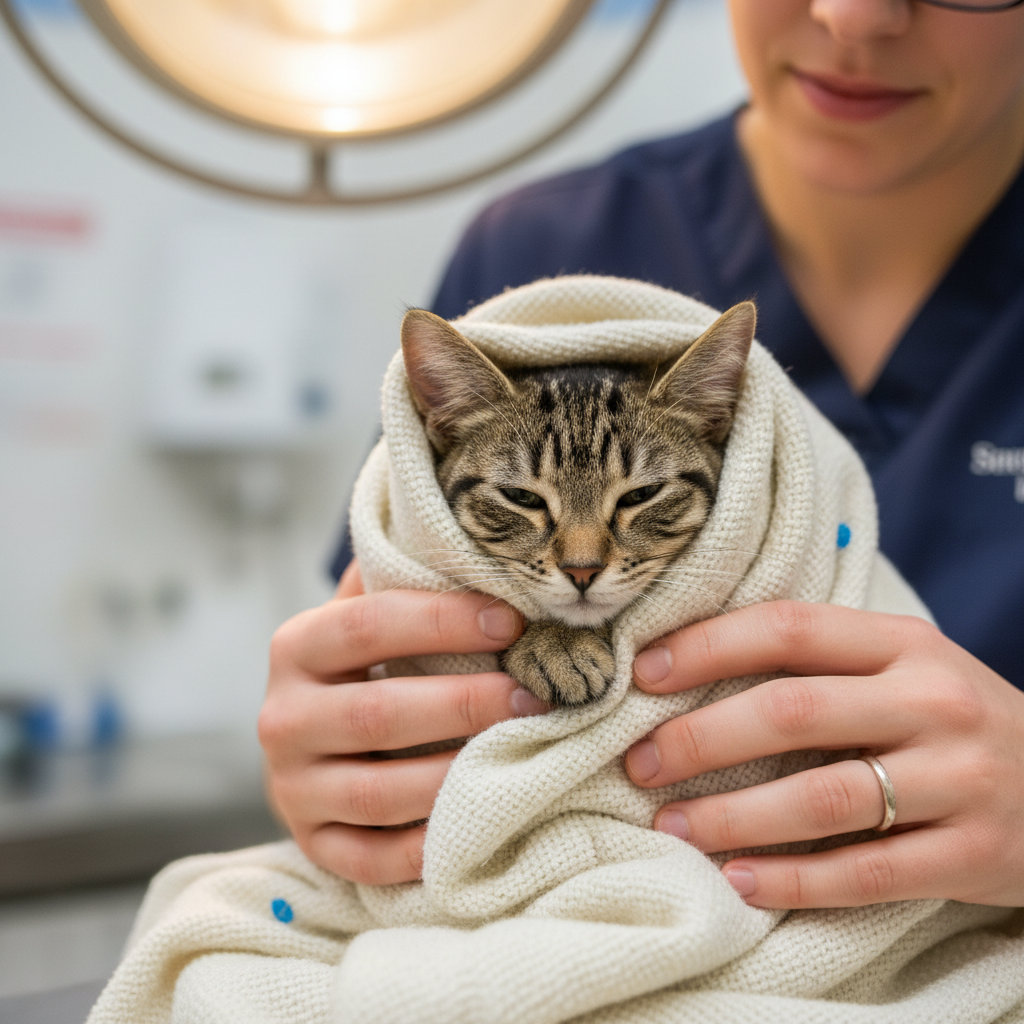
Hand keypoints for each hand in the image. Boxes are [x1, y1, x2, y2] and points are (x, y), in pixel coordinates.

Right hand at [259, 561, 544, 884]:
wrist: (307, 746)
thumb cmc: (361, 669)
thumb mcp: (364, 618)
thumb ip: (399, 580)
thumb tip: (473, 542)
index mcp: (295, 647)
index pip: (368, 625)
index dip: (443, 621)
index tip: (512, 620)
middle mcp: (281, 718)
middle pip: (379, 714)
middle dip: (467, 704)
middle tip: (535, 695)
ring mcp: (292, 789)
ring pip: (379, 792)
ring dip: (459, 774)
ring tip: (523, 752)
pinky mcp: (312, 845)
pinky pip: (374, 858)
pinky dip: (431, 845)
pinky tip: (484, 818)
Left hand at [624, 601, 1023, 908]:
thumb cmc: (952, 719)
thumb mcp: (903, 667)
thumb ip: (820, 662)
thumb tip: (689, 668)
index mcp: (904, 643)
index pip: (788, 629)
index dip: (706, 647)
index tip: (641, 674)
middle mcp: (932, 702)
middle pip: (792, 712)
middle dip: (700, 738)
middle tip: (638, 762)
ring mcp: (957, 779)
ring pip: (821, 799)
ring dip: (732, 817)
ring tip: (671, 827)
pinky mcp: (972, 856)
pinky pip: (866, 873)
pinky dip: (793, 880)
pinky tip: (738, 880)